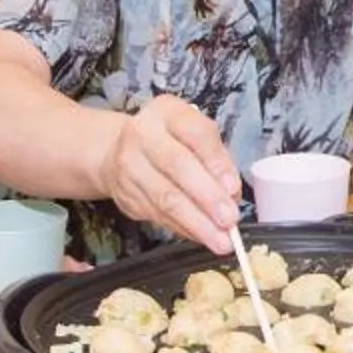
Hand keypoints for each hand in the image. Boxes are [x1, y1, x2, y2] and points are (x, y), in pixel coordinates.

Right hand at [101, 96, 241, 248]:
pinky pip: (158, 215)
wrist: (118, 150)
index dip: (216, 162)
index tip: (233, 188)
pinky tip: (202, 236)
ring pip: (165, 198)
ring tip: (221, 240)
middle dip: (207, 197)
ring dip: (197, 223)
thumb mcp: (195, 134)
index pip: (196, 133)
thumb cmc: (170, 140)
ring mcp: (129, 166)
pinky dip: (184, 229)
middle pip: (177, 166)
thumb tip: (230, 192)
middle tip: (229, 219)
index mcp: (167, 112)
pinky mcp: (126, 195)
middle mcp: (143, 135)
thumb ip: (215, 157)